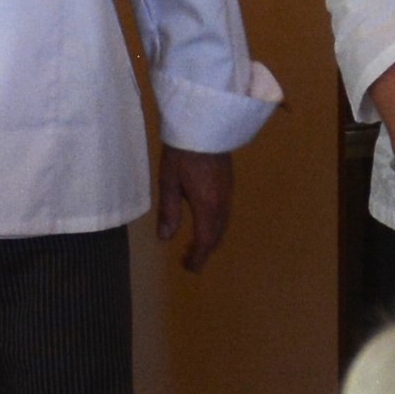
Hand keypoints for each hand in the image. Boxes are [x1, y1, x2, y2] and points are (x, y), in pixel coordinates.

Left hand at [154, 146, 236, 271]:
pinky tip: (206, 224)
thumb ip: (169, 212)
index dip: (197, 257)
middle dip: (204, 251)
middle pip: (217, 235)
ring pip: (223, 225)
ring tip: (196, 246)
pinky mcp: (229, 184)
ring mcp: (228, 193)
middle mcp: (222, 203)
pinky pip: (225, 214)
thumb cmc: (182, 153)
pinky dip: (216, 226)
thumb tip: (165, 238)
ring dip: (211, 239)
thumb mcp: (168, 182)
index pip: (205, 241)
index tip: (188, 268)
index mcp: (207, 206)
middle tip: (190, 261)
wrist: (204, 124)